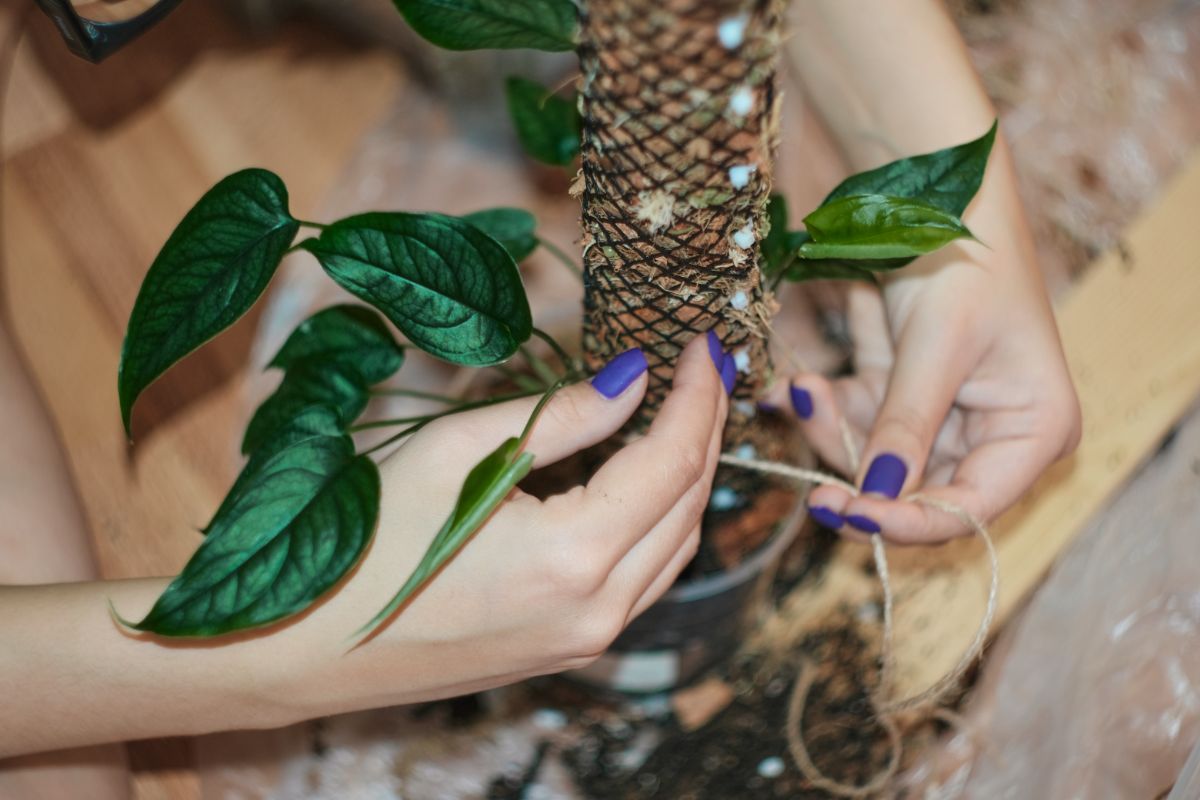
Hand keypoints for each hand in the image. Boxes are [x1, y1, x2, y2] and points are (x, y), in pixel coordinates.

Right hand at [280, 332, 730, 716]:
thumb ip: (561, 416)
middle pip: (687, 506)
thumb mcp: (458, 452)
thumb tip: (632, 378)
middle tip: (702, 368)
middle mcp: (598, 610)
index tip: (704, 344)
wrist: (307, 648)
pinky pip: (645, 579)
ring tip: (683, 413)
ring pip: (675, 547)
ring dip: (688, 477)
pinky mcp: (570, 648)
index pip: (671, 461)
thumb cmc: (366, 541)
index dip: (696, 395)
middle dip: (705, 429)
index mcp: (573, 558)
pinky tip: (643, 480)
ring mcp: (588, 640)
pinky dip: (659, 522)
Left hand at [773, 156, 1080, 544]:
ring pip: (875, 457)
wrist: (928, 184)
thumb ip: (905, 424)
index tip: (853, 515)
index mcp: (1034, 429)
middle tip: (813, 487)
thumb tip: (877, 496)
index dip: (911, 522)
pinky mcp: (899, 390)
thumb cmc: (963, 254)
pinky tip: (798, 387)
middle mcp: (992, 432)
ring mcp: (941, 412)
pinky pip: (856, 417)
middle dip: (859, 472)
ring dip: (834, 431)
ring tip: (806, 392)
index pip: (971, 506)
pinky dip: (823, 406)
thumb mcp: (937, 345)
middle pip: (916, 489)